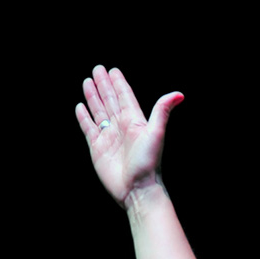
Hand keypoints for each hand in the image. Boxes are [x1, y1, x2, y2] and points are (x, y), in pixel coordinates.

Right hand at [76, 65, 182, 206]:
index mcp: (134, 120)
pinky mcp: (97, 149)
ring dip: (93, 97)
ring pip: (99, 112)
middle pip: (110, 100)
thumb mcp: (156, 133)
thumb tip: (179, 94)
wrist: (137, 189)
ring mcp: (108, 137)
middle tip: (97, 69)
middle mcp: (120, 127)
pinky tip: (80, 107)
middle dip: (103, 85)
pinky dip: (84, 118)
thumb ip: (162, 111)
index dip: (118, 83)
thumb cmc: (148, 163)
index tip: (112, 70)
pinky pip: (89, 129)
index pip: (124, 96)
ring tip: (87, 82)